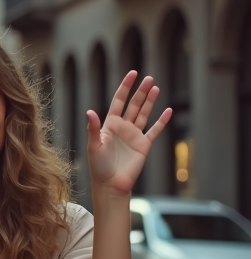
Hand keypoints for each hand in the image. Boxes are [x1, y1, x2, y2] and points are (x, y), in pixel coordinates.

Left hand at [87, 72, 171, 194]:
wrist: (111, 184)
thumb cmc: (98, 166)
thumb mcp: (94, 146)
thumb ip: (93, 128)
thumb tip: (90, 112)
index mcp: (109, 125)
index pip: (119, 101)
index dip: (125, 88)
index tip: (132, 74)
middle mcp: (123, 127)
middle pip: (134, 105)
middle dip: (140, 91)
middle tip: (149, 78)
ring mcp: (134, 135)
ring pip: (144, 114)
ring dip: (150, 101)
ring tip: (155, 87)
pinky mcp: (144, 145)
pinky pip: (155, 130)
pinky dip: (162, 121)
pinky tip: (168, 111)